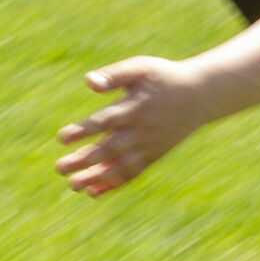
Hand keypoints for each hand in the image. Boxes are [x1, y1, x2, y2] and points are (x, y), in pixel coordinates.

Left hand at [53, 56, 214, 195]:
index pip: (103, 122)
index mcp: (133, 108)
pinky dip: (115, 184)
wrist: (200, 95)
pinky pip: (133, 173)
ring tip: (73, 186)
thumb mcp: (141, 68)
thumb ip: (115, 75)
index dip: (83, 131)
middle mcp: (140, 131)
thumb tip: (89, 81)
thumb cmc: (164, 78)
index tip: (61, 138)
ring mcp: (148, 146)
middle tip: (59, 169)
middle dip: (84, 161)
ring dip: (96, 178)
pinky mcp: (153, 156)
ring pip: (120, 167)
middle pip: (108, 149)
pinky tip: (94, 192)